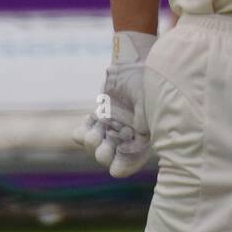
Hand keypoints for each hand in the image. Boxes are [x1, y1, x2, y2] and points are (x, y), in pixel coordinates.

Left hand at [74, 31, 155, 177]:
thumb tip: (139, 130)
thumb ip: (145, 115)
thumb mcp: (150, 98)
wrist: (133, 66)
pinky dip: (82, 130)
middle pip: (106, 159)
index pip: (127, 166)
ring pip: (92, 147)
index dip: (122, 164)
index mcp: (142, 142)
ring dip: (92, 139)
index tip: (119, 153)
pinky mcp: (97, 121)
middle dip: (103, 152)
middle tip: (106, 139)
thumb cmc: (146, 82)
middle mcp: (124, 141)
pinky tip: (91, 121)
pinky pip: (82, 134)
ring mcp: (109, 131)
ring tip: (98, 125)